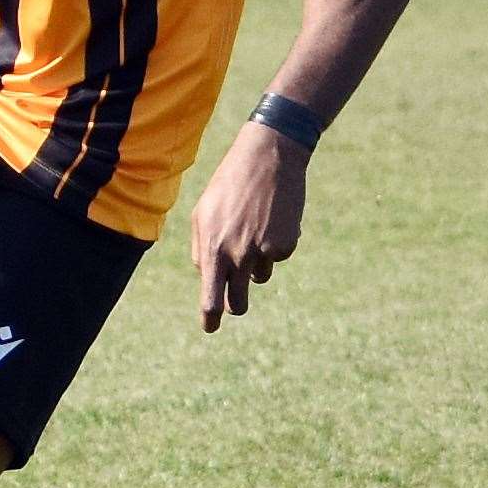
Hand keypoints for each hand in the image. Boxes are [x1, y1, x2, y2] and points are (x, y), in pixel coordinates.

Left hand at [190, 120, 308, 332]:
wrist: (266, 159)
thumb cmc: (229, 185)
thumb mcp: (204, 212)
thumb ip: (202, 248)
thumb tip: (207, 276)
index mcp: (212, 247)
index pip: (210, 295)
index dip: (210, 316)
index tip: (210, 328)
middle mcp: (236, 254)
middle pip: (237, 301)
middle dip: (236, 305)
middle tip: (236, 304)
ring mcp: (262, 252)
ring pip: (258, 278)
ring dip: (255, 264)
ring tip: (253, 229)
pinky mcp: (285, 246)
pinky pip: (275, 258)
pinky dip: (273, 245)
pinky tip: (271, 219)